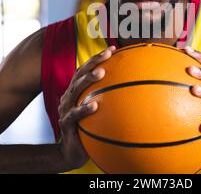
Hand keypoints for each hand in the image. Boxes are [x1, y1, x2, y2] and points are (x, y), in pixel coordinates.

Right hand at [57, 45, 115, 169]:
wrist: (72, 152)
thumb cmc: (89, 128)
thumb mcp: (98, 112)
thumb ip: (109, 99)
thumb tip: (134, 89)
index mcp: (76, 92)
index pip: (85, 70)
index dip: (96, 58)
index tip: (112, 49)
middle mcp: (69, 97)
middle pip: (79, 75)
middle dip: (93, 62)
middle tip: (107, 54)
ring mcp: (65, 110)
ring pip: (75, 91)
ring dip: (88, 80)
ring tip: (101, 72)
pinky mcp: (66, 124)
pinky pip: (74, 116)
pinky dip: (84, 109)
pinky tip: (95, 105)